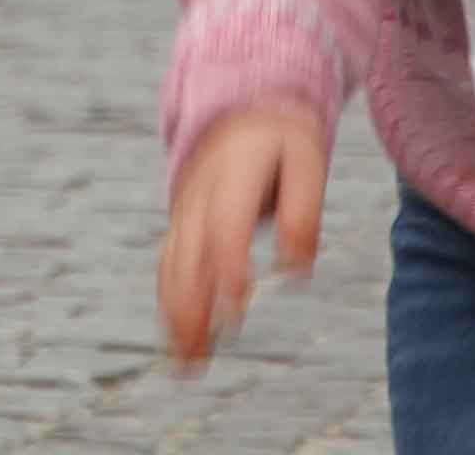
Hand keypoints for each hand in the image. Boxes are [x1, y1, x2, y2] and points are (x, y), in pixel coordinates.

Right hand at [157, 106, 325, 368]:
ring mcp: (184, 210)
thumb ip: (304, 211)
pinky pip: (168, 266)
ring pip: (173, 264)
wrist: (240, 110)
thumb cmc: (283, 142)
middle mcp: (199, 194)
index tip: (235, 306)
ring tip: (188, 364)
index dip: (227, 263)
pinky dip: (170, 304)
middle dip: (192, 305)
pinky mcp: (181, 226)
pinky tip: (180, 343)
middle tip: (201, 353)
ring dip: (176, 314)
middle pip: (189, 253)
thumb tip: (297, 270)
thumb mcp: (306, 160)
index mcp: (232, 172)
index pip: (225, 223)